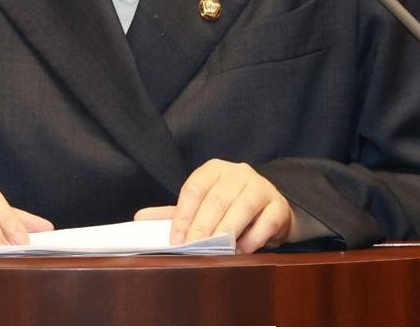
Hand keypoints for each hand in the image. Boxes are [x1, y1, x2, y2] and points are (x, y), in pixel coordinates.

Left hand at [134, 159, 291, 253]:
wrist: (269, 210)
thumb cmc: (229, 208)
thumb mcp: (201, 208)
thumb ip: (174, 213)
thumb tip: (140, 219)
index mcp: (214, 170)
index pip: (194, 188)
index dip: (183, 215)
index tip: (176, 240)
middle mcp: (238, 173)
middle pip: (217, 198)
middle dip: (203, 226)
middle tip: (193, 247)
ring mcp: (261, 187)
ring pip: (243, 206)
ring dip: (228, 231)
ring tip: (218, 250)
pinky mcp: (279, 205)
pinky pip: (266, 220)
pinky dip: (253, 237)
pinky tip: (243, 249)